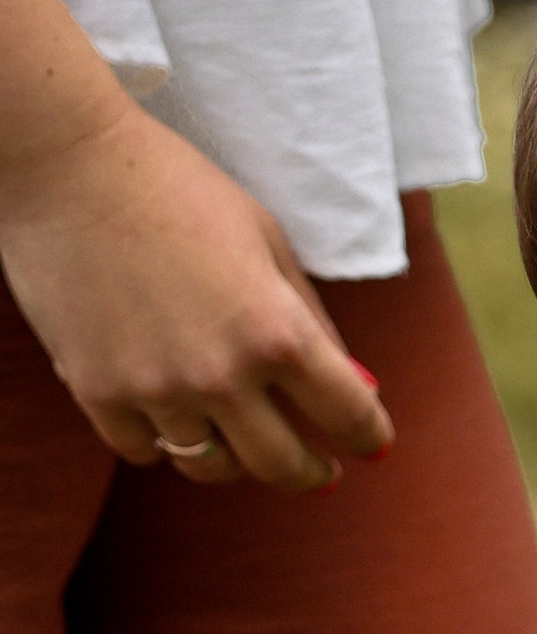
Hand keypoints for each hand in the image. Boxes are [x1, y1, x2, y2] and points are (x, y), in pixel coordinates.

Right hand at [0, 95, 392, 491]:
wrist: (67, 162)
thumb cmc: (176, 188)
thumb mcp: (266, 240)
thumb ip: (313, 320)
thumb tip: (359, 386)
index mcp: (277, 331)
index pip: (349, 414)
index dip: (368, 436)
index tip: (371, 444)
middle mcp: (221, 374)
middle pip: (281, 464)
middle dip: (309, 471)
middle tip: (317, 470)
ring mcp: (157, 390)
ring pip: (210, 466)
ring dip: (232, 457)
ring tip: (236, 438)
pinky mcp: (98, 392)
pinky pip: (144, 451)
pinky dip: (161, 440)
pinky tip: (168, 415)